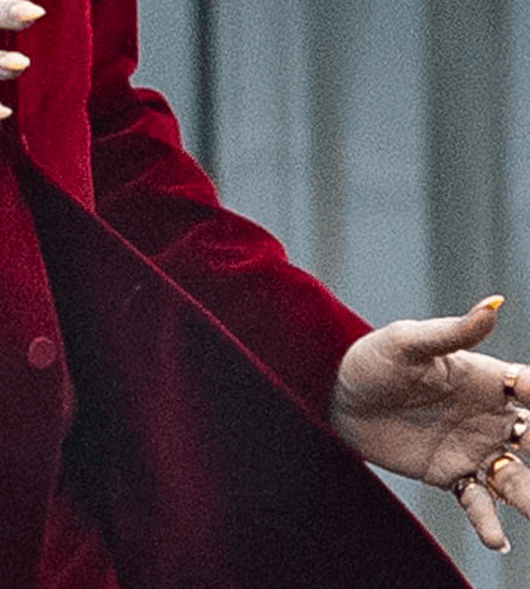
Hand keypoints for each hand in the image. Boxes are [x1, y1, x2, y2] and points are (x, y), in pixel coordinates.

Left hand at [331, 296, 529, 552]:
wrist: (333, 395)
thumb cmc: (371, 358)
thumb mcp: (409, 342)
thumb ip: (454, 331)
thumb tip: (495, 303)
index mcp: (485, 379)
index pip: (529, 390)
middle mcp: (487, 416)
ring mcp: (472, 449)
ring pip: (515, 478)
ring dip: (529, 497)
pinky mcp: (448, 476)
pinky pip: (477, 503)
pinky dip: (489, 523)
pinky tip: (496, 540)